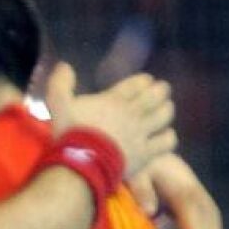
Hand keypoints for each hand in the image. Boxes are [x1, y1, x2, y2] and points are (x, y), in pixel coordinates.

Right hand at [46, 63, 176, 178]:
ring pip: (163, 116)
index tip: (148, 79)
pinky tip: (167, 136)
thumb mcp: (58, 105)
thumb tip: (64, 65)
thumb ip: (61, 84)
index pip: (135, 84)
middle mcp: (131, 113)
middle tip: (163, 89)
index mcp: (113, 100)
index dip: (144, 80)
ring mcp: (141, 133)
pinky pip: (166, 142)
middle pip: (153, 97)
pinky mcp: (146, 152)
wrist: (83, 163)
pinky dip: (169, 137)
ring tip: (167, 108)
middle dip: (160, 91)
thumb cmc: (70, 133)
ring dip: (167, 110)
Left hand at [132, 154, 227, 228]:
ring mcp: (203, 207)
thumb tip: (149, 211)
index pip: (190, 211)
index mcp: (181, 186)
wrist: (153, 154)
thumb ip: (141, 187)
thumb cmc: (139, 164)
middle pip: (207, 228)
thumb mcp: (135, 170)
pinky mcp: (201, 216)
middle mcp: (197, 197)